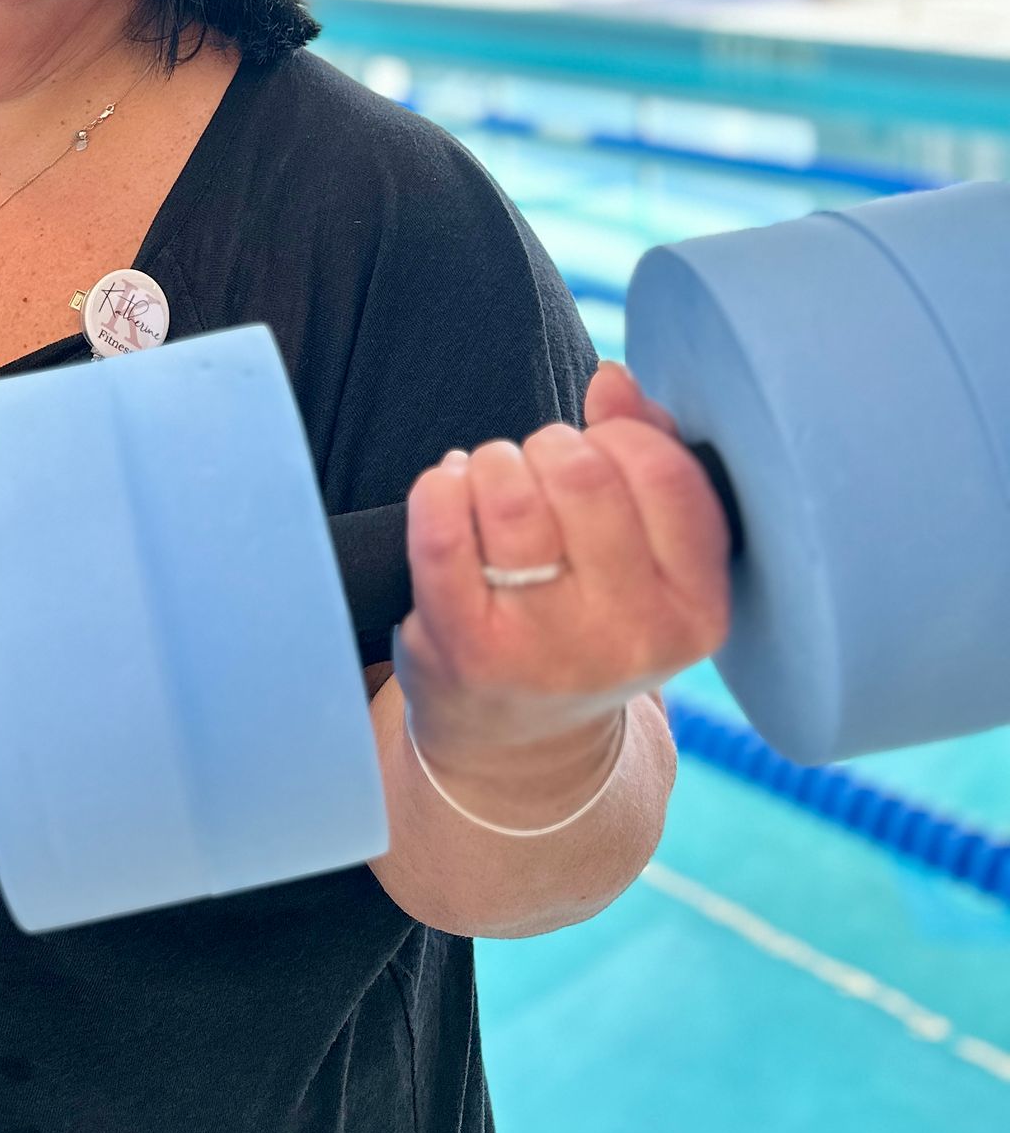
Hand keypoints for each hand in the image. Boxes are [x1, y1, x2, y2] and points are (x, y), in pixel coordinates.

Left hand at [390, 362, 731, 777]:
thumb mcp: (647, 561)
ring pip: (508, 490)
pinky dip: (438, 489)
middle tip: (536, 473)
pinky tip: (448, 498)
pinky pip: (442, 524)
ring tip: (490, 489)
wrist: (520, 750)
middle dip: (547, 448)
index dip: (617, 437)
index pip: (663, 471)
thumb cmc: (586, 622)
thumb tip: (615, 382)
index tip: (596, 454)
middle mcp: (631, 637)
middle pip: (580, 472)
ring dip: (490, 465)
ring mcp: (547, 648)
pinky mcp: (469, 650)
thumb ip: (649, 455)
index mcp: (695, 609)